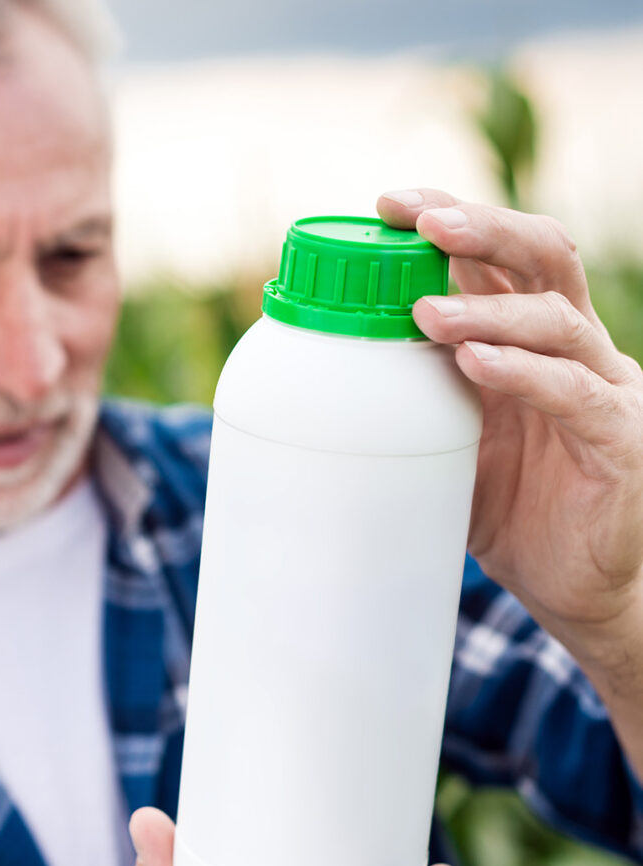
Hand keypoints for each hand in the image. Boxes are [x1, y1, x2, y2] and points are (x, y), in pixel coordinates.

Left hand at [377, 189, 642, 681]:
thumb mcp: (447, 445)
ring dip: (490, 307)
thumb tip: (324, 378)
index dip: (453, 219)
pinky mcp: (620, 442)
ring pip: (558, 321)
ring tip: (427, 312)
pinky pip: (575, 394)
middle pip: (541, 259)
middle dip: (481, 227)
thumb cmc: (510, 511)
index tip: (390, 204)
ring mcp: (604, 392)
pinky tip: (474, 363)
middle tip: (420, 221)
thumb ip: (412, 402)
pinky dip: (523, 373)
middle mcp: (572, 352)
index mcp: (528, 342)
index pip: (499, 257)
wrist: (574, 590)